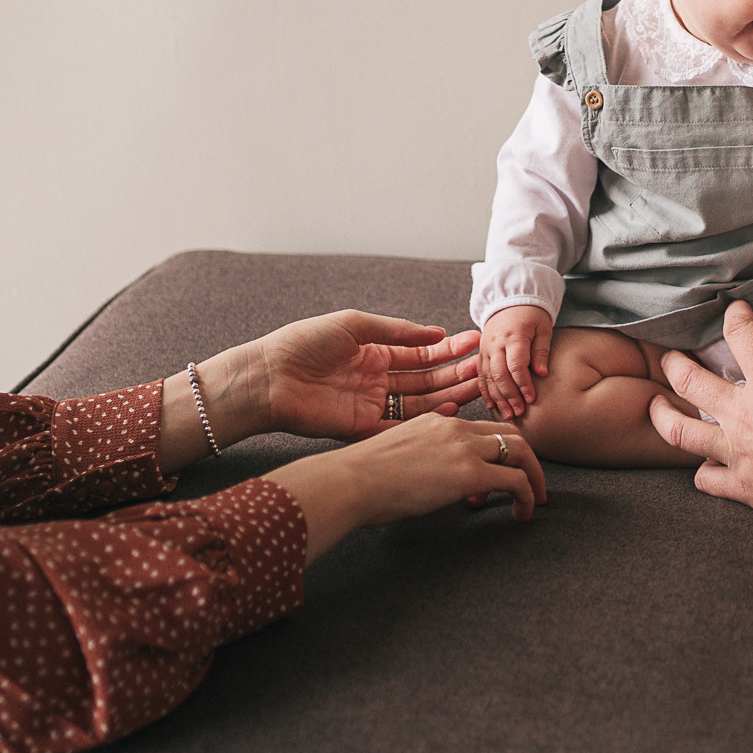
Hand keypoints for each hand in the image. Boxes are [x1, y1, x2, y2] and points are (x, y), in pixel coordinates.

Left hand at [255, 310, 481, 440]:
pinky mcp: (361, 428)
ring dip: (448, 394)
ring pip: (419, 403)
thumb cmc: (303, 343)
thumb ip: (395, 330)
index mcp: (374, 353)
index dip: (447, 348)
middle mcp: (377, 380)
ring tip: (477, 386)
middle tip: (484, 367)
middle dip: (455, 372)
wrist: (267, 376)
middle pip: (426, 379)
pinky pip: (399, 426)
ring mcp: (371, 405)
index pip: (420, 353)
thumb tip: (434, 331)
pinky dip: (423, 422)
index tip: (474, 342)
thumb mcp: (353, 324)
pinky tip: (449, 411)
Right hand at [274, 414, 546, 560]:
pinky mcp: (470, 472)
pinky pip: (515, 480)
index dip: (495, 452)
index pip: (482, 428)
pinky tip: (521, 513)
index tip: (491, 482)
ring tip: (533, 501)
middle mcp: (455, 427)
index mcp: (437, 421)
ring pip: (520, 451)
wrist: (350, 482)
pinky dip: (526, 495)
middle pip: (509, 433)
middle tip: (530, 485)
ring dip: (533, 477)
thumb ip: (421, 460)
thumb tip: (429, 482)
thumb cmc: (360, 478)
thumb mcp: (397, 456)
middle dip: (526, 459)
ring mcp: (464, 447)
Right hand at [479, 305, 552, 418]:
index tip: (531, 398)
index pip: (516, 364)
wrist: (510, 300)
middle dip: (510, 396)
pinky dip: (485, 391)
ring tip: (508, 415)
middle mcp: (495, 344)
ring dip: (498, 398)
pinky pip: (480, 375)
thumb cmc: (531, 315)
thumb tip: (542, 374)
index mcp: (513, 336)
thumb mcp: (543, 328)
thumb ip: (541, 351)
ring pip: (487, 378)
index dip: (523, 383)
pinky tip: (492, 405)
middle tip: (520, 412)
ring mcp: (485, 349)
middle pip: (499, 374)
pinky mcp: (481, 353)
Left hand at [644, 301, 752, 532]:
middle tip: (669, 358)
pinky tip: (705, 467)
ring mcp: (739, 453)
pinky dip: (703, 472)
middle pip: (689, 381)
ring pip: (680, 432)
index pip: (740, 334)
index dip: (734, 316)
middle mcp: (745, 414)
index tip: (733, 311)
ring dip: (664, 416)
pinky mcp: (744, 487)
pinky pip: (707, 479)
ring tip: (656, 407)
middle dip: (674, 364)